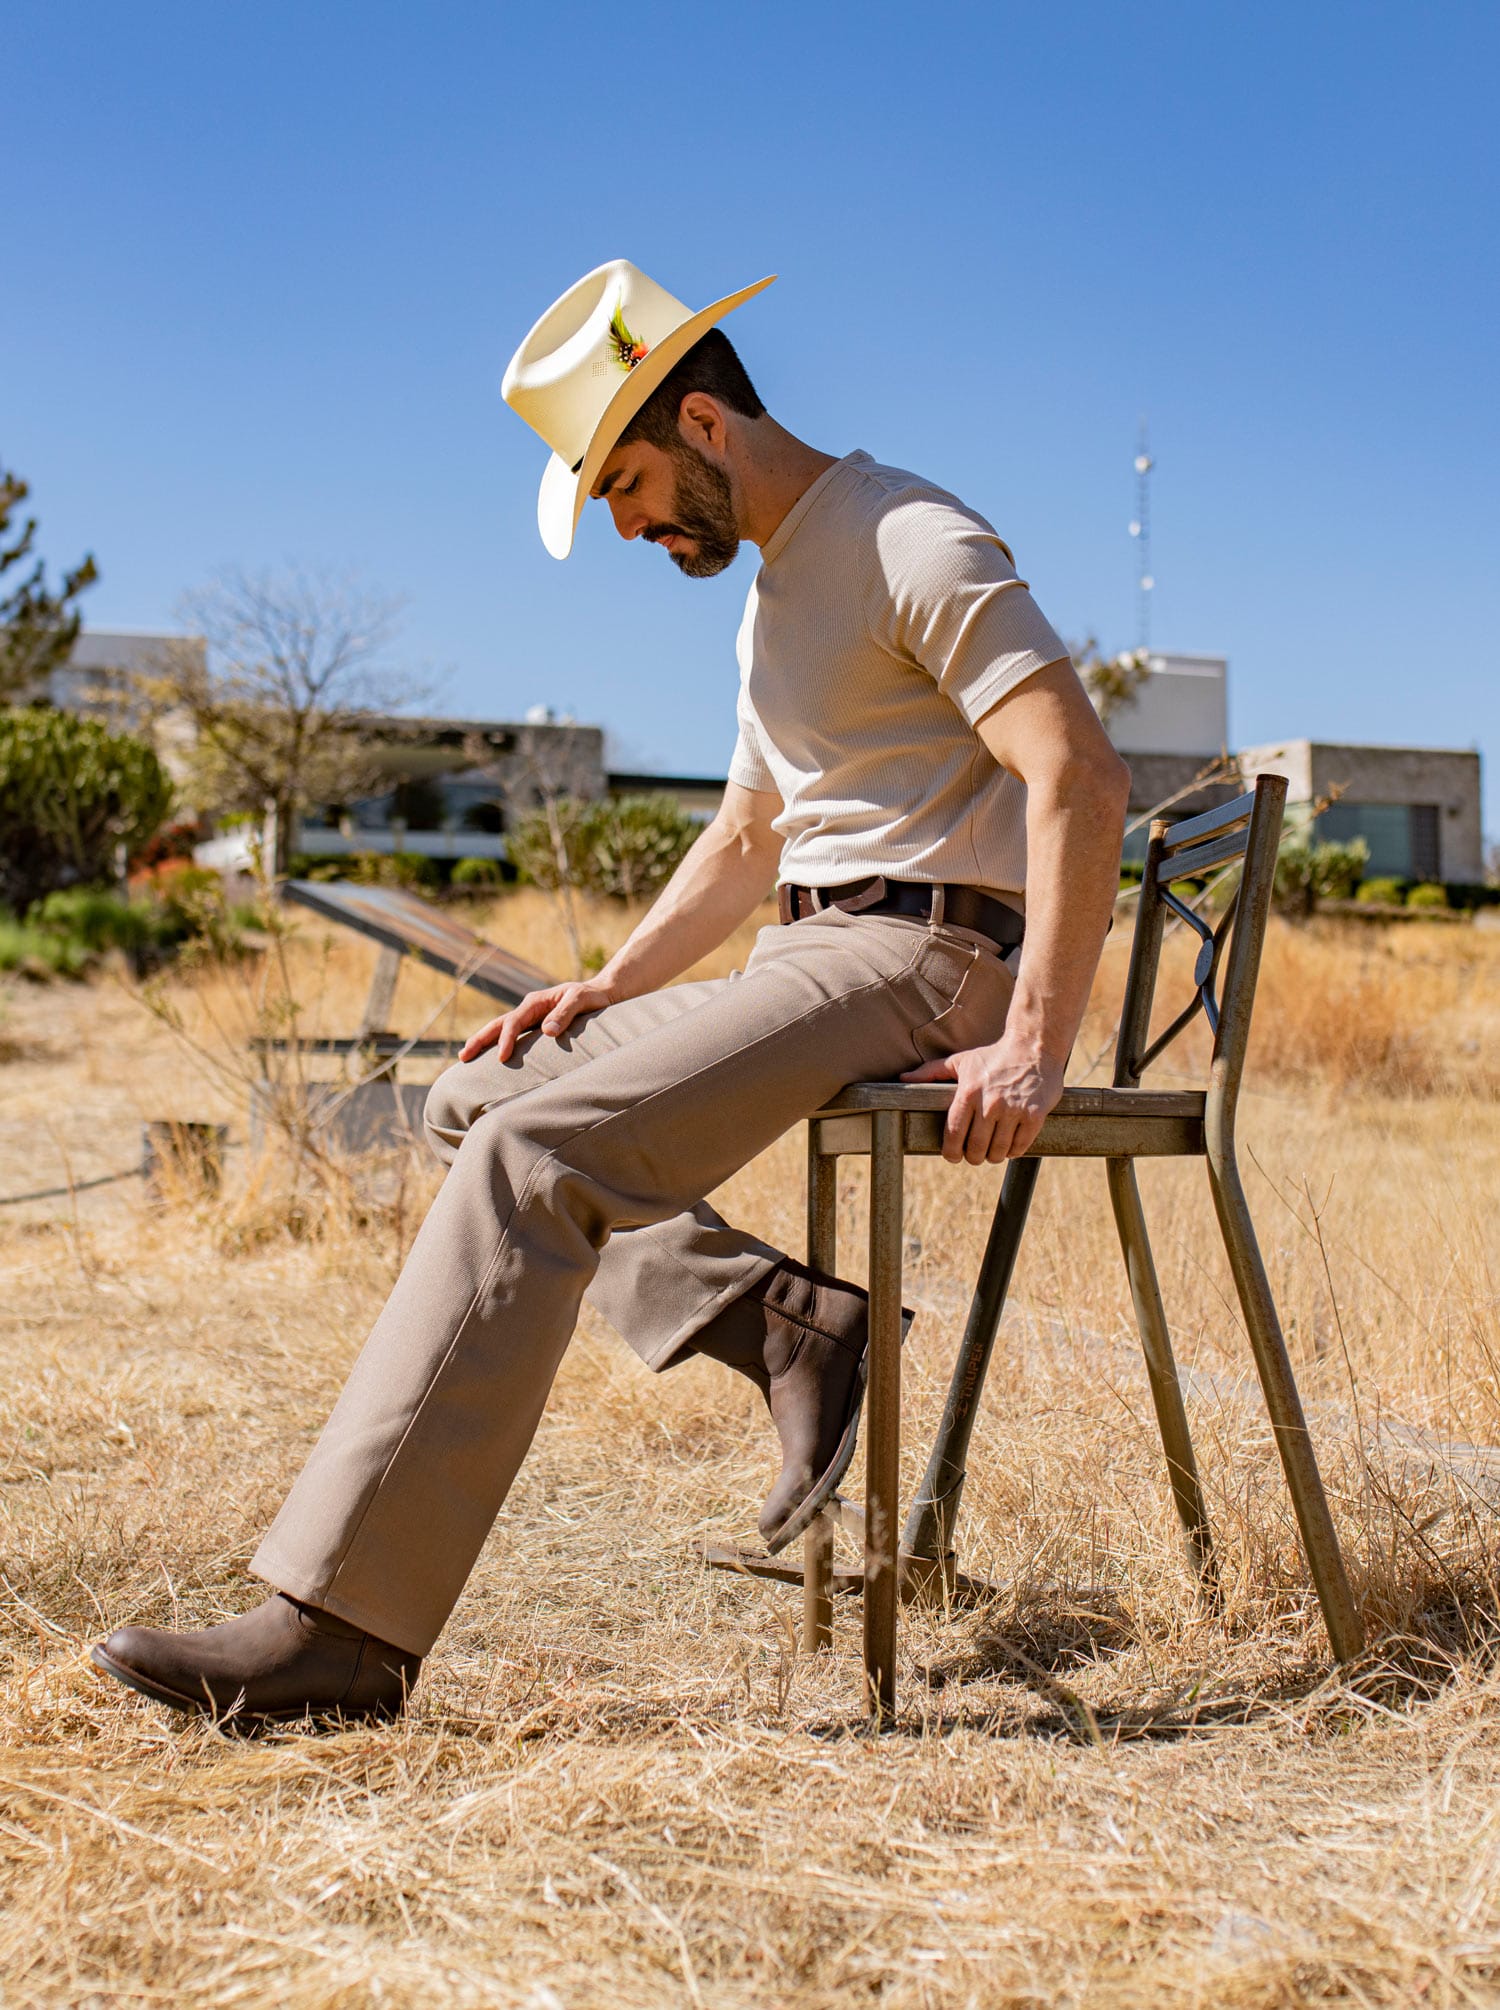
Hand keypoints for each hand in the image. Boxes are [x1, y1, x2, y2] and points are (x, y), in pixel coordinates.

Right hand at [459, 979, 617, 1063]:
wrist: (601, 994)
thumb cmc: (592, 997)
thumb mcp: (581, 1000)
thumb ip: (565, 1014)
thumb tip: (547, 1031)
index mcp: (536, 1002)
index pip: (514, 1022)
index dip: (506, 1039)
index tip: (501, 1058)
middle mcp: (529, 1009)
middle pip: (497, 1024)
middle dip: (479, 1040)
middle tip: (463, 1057)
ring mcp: (530, 1018)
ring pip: (500, 1030)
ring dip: (482, 1042)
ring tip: (465, 1058)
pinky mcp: (534, 1028)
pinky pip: (512, 1037)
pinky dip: (497, 1045)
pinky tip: (489, 1059)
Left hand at [900, 1037, 1064, 1164]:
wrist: (1034, 1046)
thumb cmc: (994, 1056)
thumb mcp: (961, 1061)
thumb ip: (931, 1071)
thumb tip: (903, 1078)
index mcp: (968, 1092)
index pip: (953, 1133)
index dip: (951, 1152)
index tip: (953, 1156)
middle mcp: (990, 1103)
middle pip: (976, 1148)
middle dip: (973, 1157)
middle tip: (974, 1155)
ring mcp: (1013, 1110)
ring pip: (998, 1151)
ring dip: (994, 1157)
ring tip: (992, 1152)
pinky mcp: (1035, 1115)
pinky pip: (1020, 1146)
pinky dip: (1014, 1151)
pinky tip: (1010, 1146)